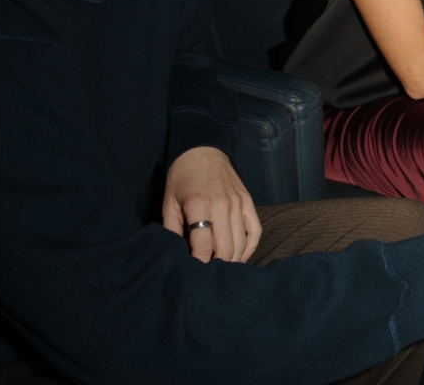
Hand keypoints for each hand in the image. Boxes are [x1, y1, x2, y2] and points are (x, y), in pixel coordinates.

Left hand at [162, 147, 261, 262]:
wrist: (202, 151)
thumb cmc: (182, 178)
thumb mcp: (169, 203)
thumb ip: (171, 230)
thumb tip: (177, 255)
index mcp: (200, 205)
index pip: (203, 247)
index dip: (199, 263)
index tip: (193, 271)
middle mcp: (222, 205)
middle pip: (225, 249)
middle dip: (216, 266)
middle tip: (206, 273)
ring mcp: (238, 203)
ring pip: (240, 243)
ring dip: (231, 260)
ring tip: (221, 268)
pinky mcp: (248, 202)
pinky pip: (255, 231)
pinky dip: (249, 248)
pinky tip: (240, 257)